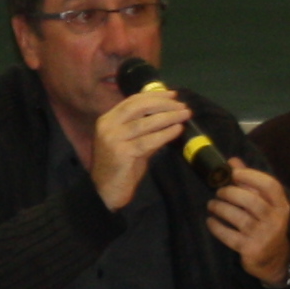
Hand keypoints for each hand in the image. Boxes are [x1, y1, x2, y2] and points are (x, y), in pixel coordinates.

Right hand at [88, 83, 190, 209]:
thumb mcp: (130, 143)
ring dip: (168, 117)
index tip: (173, 95)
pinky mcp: (121, 153)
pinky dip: (165, 134)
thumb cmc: (119, 169)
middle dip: (163, 104)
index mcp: (107, 120)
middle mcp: (108, 126)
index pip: (132, 100)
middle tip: (182, 106)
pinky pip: (148, 140)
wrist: (104, 193)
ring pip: (145, 123)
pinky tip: (177, 130)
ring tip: (185, 115)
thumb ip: (144, 130)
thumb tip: (169, 117)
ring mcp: (113, 139)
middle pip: (138, 106)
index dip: (154, 95)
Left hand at [204, 162, 289, 286]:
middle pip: (251, 201)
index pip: (270, 186)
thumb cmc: (265, 224)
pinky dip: (217, 227)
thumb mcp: (265, 204)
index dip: (251, 176)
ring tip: (211, 204)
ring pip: (239, 218)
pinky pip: (229, 236)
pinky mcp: (251, 250)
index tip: (233, 173)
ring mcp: (264, 236)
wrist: (274, 259)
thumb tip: (232, 161)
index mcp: (281, 206)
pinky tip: (210, 221)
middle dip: (230, 193)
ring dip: (221, 208)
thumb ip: (250, 183)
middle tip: (218, 191)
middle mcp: (276, 220)